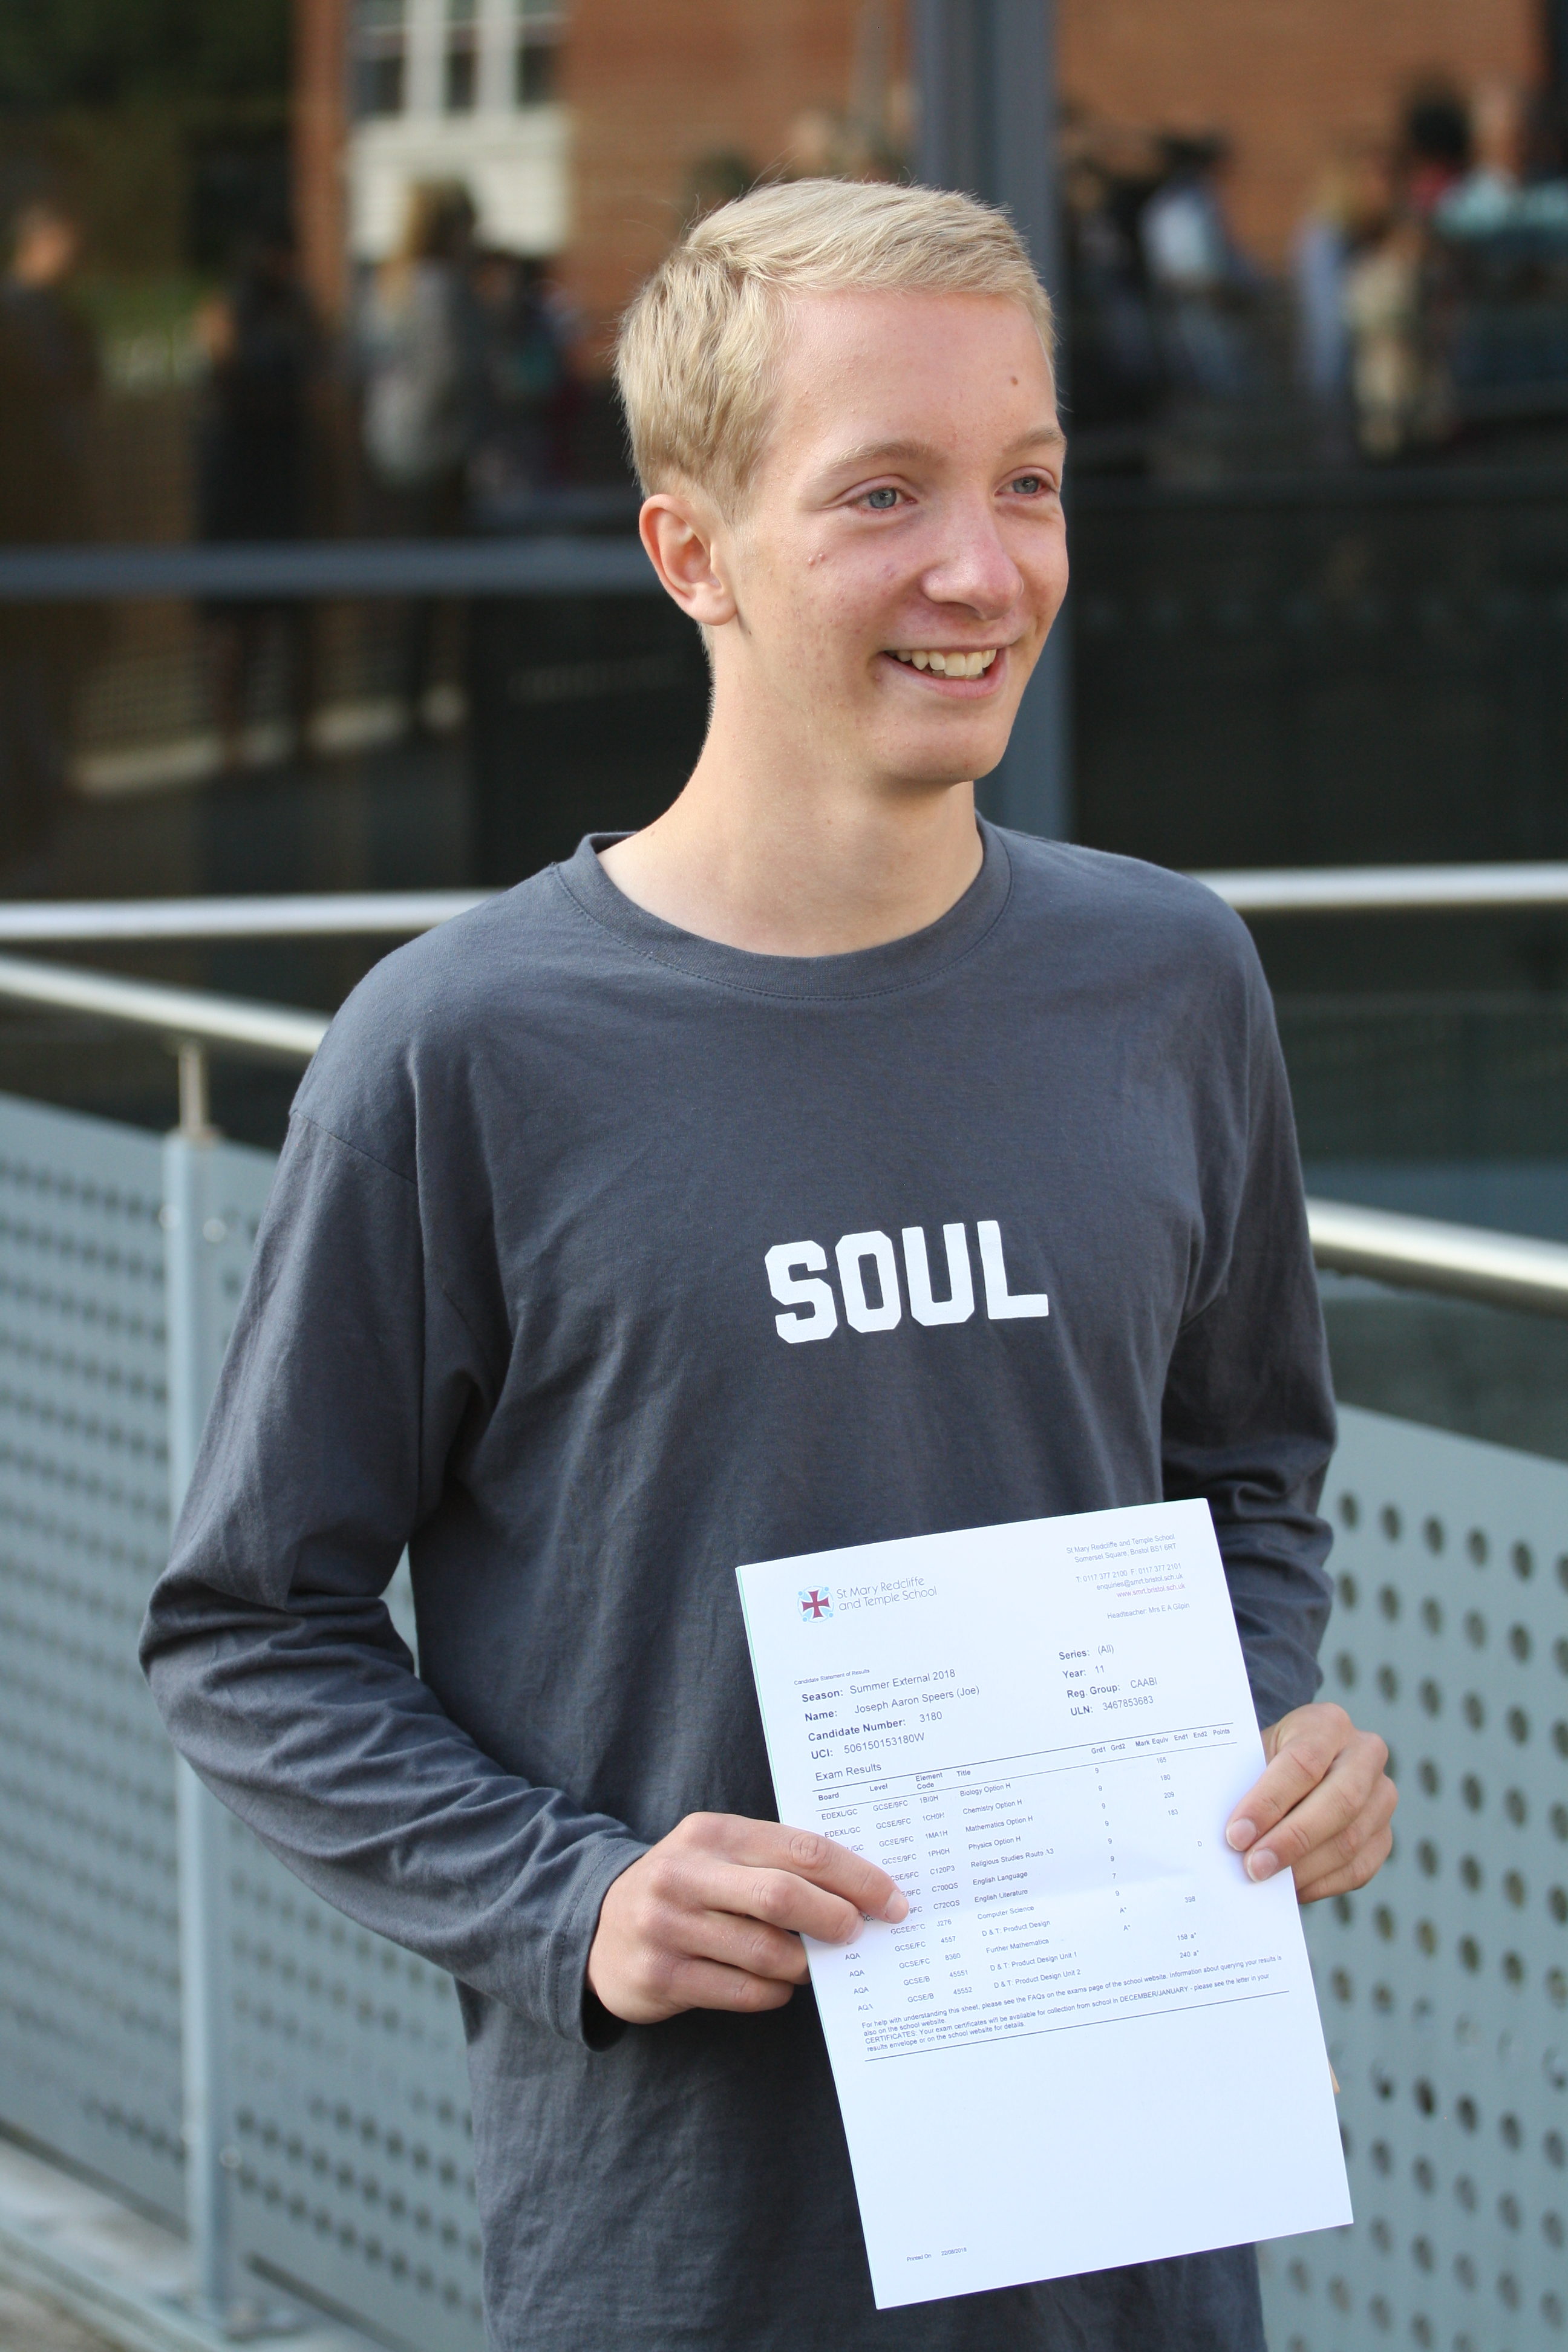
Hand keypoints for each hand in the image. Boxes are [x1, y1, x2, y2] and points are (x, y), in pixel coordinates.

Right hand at [587, 1810, 908, 2024]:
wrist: (598, 1925)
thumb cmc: (684, 1888)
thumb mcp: (717, 1855)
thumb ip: (774, 1863)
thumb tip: (858, 1893)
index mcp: (710, 1832)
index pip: (800, 1849)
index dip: (855, 1876)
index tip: (892, 1901)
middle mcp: (684, 1873)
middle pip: (783, 1896)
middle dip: (835, 1918)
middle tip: (860, 1935)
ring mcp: (668, 1925)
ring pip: (767, 1950)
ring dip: (805, 1963)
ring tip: (813, 1964)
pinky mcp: (661, 1975)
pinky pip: (742, 1990)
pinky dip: (775, 1992)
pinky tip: (780, 1986)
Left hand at [1225, 1702, 1395, 1901]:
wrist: (1298, 1766)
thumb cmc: (1267, 1761)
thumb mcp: (1256, 1754)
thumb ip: (1246, 1785)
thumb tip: (1233, 1837)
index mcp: (1329, 1724)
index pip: (1303, 1762)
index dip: (1269, 1801)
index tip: (1236, 1834)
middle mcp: (1365, 1754)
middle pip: (1339, 1802)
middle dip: (1291, 1840)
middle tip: (1253, 1867)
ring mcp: (1382, 1796)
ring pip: (1350, 1840)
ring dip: (1303, 1868)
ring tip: (1266, 1882)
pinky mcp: (1384, 1835)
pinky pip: (1359, 1869)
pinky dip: (1321, 1884)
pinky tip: (1291, 1889)